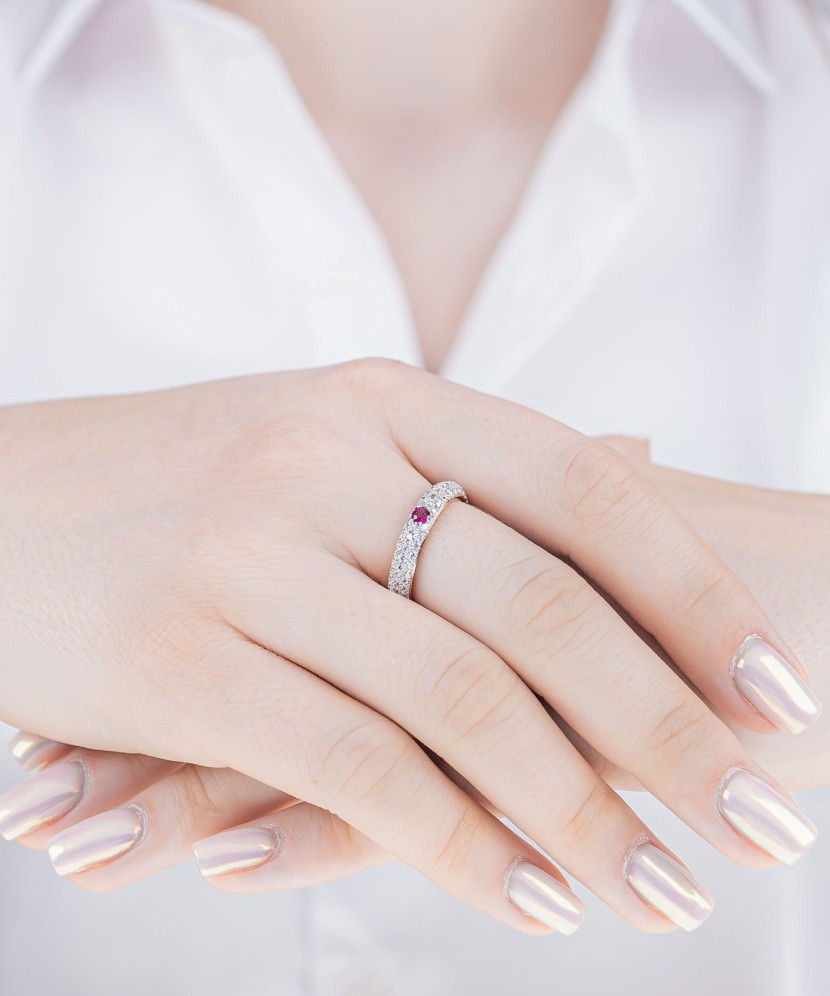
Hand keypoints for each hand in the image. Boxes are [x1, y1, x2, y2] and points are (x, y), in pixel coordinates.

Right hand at [0, 361, 818, 933]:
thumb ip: (480, 459)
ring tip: (659, 890)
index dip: (692, 591)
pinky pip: (351, 763)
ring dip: (577, 810)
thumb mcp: (330, 434)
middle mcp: (324, 463)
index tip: (774, 686)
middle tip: (758, 816)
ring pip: (459, 697)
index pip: (579, 488)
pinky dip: (455, 843)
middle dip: (670, 725)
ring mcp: (246, 556)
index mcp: (379, 402)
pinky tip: (525, 897)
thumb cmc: (180, 482)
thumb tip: (646, 454)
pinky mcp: (177, 659)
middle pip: (541, 603)